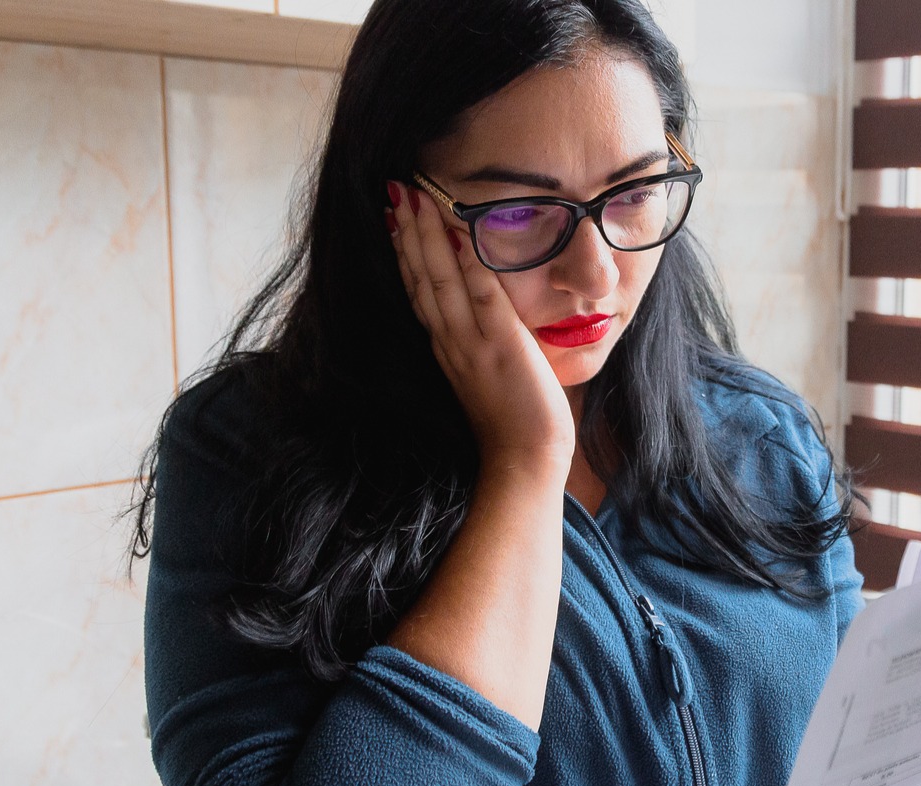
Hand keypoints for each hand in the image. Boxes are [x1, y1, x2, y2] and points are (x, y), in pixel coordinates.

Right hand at [385, 182, 575, 468]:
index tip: (395, 218)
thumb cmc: (516, 420)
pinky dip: (468, 263)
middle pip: (420, 279)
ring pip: (440, 281)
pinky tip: (459, 232)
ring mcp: (472, 344)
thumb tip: (491, 313)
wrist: (525, 459)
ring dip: (426, 237)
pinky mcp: (501, 346)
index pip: (419, 291)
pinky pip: (481, 297)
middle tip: (395, 191)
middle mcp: (450, 343)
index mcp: (446, 348)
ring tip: (414, 199)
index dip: (405, 253)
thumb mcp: (490, 372)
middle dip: (407, 233)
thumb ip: (485, 341)